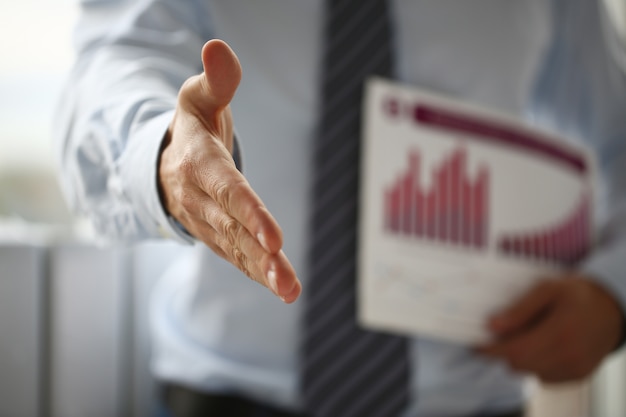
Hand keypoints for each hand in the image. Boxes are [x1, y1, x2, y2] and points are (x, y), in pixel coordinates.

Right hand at [158, 39, 300, 302]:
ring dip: (262, 272)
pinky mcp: (216, 236)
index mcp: (197, 163)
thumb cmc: (190, 128)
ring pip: (236, 250)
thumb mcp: (196, 98)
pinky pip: (237, 257)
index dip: (249, 212)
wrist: (161, 166)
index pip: (226, 190)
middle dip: (258, 253)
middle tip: (284, 276)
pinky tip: (283, 288)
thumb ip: (214, 80)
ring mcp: (206, 223)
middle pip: (232, 229)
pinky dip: (258, 273)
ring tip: (289, 290)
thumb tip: (218, 48)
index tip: (274, 237)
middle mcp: (199, 199)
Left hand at [477, 276, 624, 381]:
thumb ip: (520, 309)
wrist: (612, 309)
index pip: (515, 351)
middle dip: (502, 352)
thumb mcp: (548, 289)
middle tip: (498, 336)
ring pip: (530, 372)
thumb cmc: (576, 294)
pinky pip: (544, 377)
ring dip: (519, 358)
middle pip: (519, 364)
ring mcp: (576, 368)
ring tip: (524, 336)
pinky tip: (541, 345)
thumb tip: (492, 326)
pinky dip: (535, 364)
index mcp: (561, 331)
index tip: (475, 344)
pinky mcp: (578, 376)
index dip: (491, 350)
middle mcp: (570, 355)